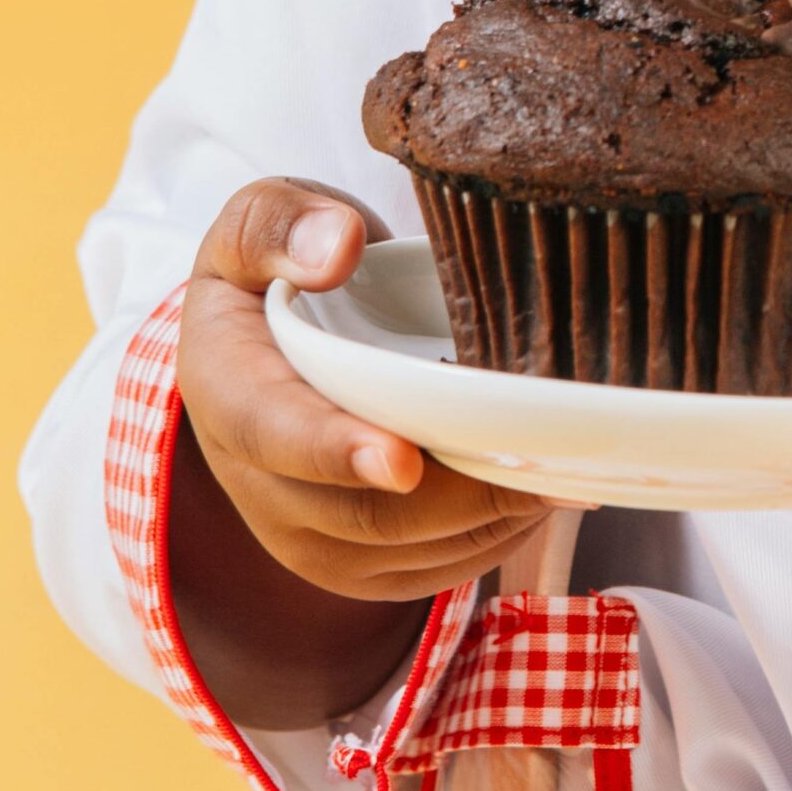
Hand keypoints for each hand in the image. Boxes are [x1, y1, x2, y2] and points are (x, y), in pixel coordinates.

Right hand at [170, 178, 553, 722]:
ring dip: (483, 522)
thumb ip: (283, 224)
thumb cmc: (277, 262)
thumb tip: (338, 248)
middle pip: (357, 514)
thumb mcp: (262, 218)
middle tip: (546, 466)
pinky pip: (418, 572)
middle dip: (456, 498)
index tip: (404, 458)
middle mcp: (255, 477)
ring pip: (398, 553)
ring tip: (563, 474)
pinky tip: (540, 496)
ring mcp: (302, 526)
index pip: (276, 432)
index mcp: (227, 388)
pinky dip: (486, 543)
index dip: (339, 451)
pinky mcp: (347, 555)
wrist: (270, 327)